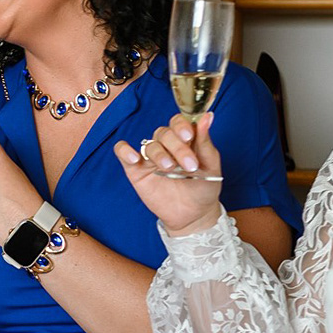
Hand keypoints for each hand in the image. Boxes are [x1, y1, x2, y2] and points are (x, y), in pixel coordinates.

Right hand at [115, 112, 223, 235]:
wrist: (193, 215)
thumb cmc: (204, 189)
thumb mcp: (211, 166)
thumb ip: (205, 142)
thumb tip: (208, 117)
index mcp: (185, 140)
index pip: (178, 122)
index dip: (181, 125)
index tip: (189, 136)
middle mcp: (167, 146)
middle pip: (164, 133)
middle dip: (177, 147)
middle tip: (189, 166)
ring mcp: (150, 157)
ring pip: (149, 144)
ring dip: (159, 155)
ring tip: (170, 170)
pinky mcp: (136, 170)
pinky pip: (122, 151)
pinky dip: (125, 151)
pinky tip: (134, 159)